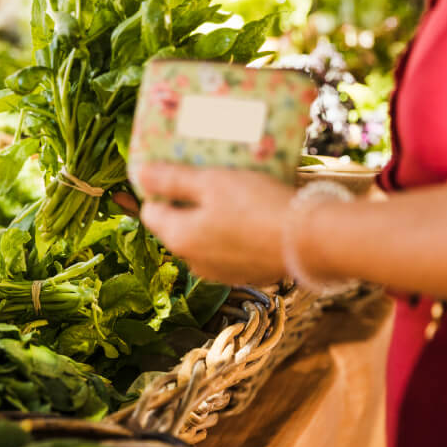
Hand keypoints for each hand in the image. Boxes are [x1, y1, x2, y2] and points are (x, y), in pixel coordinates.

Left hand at [137, 163, 295, 284]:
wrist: (308, 241)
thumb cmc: (256, 205)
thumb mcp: (211, 182)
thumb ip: (172, 180)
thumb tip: (139, 175)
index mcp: (177, 238)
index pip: (150, 212)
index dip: (159, 189)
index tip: (177, 171)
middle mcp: (192, 262)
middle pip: (177, 226)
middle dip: (187, 203)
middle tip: (209, 177)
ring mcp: (218, 273)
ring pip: (203, 238)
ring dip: (211, 218)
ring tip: (234, 193)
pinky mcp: (243, 275)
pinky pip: (227, 249)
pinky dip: (232, 232)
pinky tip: (252, 215)